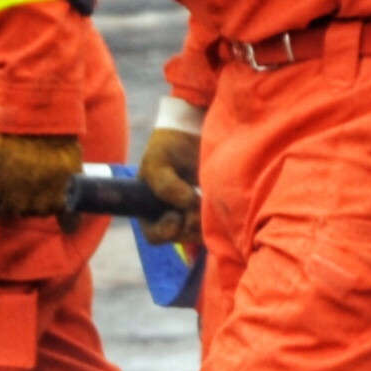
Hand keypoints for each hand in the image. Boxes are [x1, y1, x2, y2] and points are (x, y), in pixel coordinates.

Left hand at [0, 129, 86, 218]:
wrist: (35, 118)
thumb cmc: (4, 134)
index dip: (1, 199)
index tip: (5, 188)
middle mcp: (21, 203)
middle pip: (20, 212)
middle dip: (19, 200)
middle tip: (24, 181)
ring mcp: (45, 199)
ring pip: (42, 212)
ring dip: (40, 203)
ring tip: (42, 184)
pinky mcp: (66, 191)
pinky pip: (69, 217)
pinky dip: (69, 221)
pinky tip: (68, 225)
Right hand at [136, 120, 205, 262]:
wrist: (191, 132)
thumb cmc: (166, 147)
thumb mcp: (157, 163)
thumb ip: (166, 186)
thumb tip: (188, 205)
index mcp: (150, 212)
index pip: (156, 236)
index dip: (167, 230)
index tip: (178, 215)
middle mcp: (171, 218)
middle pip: (181, 237)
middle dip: (190, 225)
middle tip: (198, 205)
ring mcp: (192, 215)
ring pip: (199, 233)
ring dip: (205, 222)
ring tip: (208, 200)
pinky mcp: (211, 210)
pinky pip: (216, 225)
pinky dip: (218, 220)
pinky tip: (220, 208)